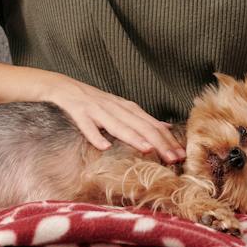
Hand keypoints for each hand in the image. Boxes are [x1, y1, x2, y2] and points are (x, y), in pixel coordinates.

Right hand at [39, 74, 184, 164]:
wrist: (64, 87)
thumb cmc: (94, 101)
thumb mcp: (121, 108)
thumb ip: (141, 119)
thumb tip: (166, 127)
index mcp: (127, 108)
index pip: (152, 125)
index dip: (168, 140)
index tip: (182, 155)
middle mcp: (115, 108)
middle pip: (141, 126)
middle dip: (159, 142)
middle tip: (173, 159)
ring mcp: (97, 110)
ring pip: (118, 125)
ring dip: (133, 137)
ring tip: (148, 149)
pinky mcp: (79, 112)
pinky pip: (87, 126)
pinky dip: (96, 136)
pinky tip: (104, 146)